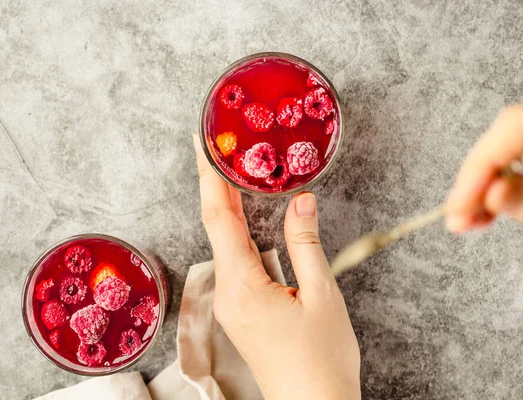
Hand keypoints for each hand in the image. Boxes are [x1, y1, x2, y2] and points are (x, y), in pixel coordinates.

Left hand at [193, 136, 360, 399]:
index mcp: (242, 285)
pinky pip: (234, 260)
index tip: (201, 144)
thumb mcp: (321, 295)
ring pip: (224, 243)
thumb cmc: (321, 360)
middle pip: (216, 226)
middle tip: (220, 147)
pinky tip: (246, 217)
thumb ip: (306, 244)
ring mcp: (232, 304)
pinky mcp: (241, 311)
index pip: (219, 218)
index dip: (209, 178)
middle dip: (216, 184)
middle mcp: (228, 293)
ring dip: (227, 206)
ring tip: (232, 171)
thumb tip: (301, 200)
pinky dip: (238, 231)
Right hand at [446, 96, 522, 243]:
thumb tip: (490, 197)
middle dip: (480, 174)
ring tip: (470, 217)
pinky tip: (494, 203)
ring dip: (490, 179)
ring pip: (522, 142)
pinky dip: (513, 178)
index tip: (458, 203)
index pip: (521, 125)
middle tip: (458, 216)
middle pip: (516, 131)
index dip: (480, 163)